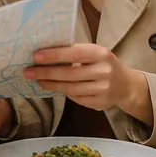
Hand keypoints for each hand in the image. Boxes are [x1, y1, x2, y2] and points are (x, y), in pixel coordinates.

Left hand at [24, 43, 152, 125]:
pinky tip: (53, 87)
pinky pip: (76, 98)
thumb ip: (76, 53)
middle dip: (46, 73)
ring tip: (37, 80)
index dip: (55, 55)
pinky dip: (63, 92)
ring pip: (71, 89)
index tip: (36, 56)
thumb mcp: (95, 53)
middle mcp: (104, 71)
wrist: (126, 85)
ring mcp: (103, 89)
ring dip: (51, 84)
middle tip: (29, 71)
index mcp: (101, 53)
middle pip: (70, 74)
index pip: (75, 53)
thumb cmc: (103, 64)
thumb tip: (46, 53)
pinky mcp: (100, 103)